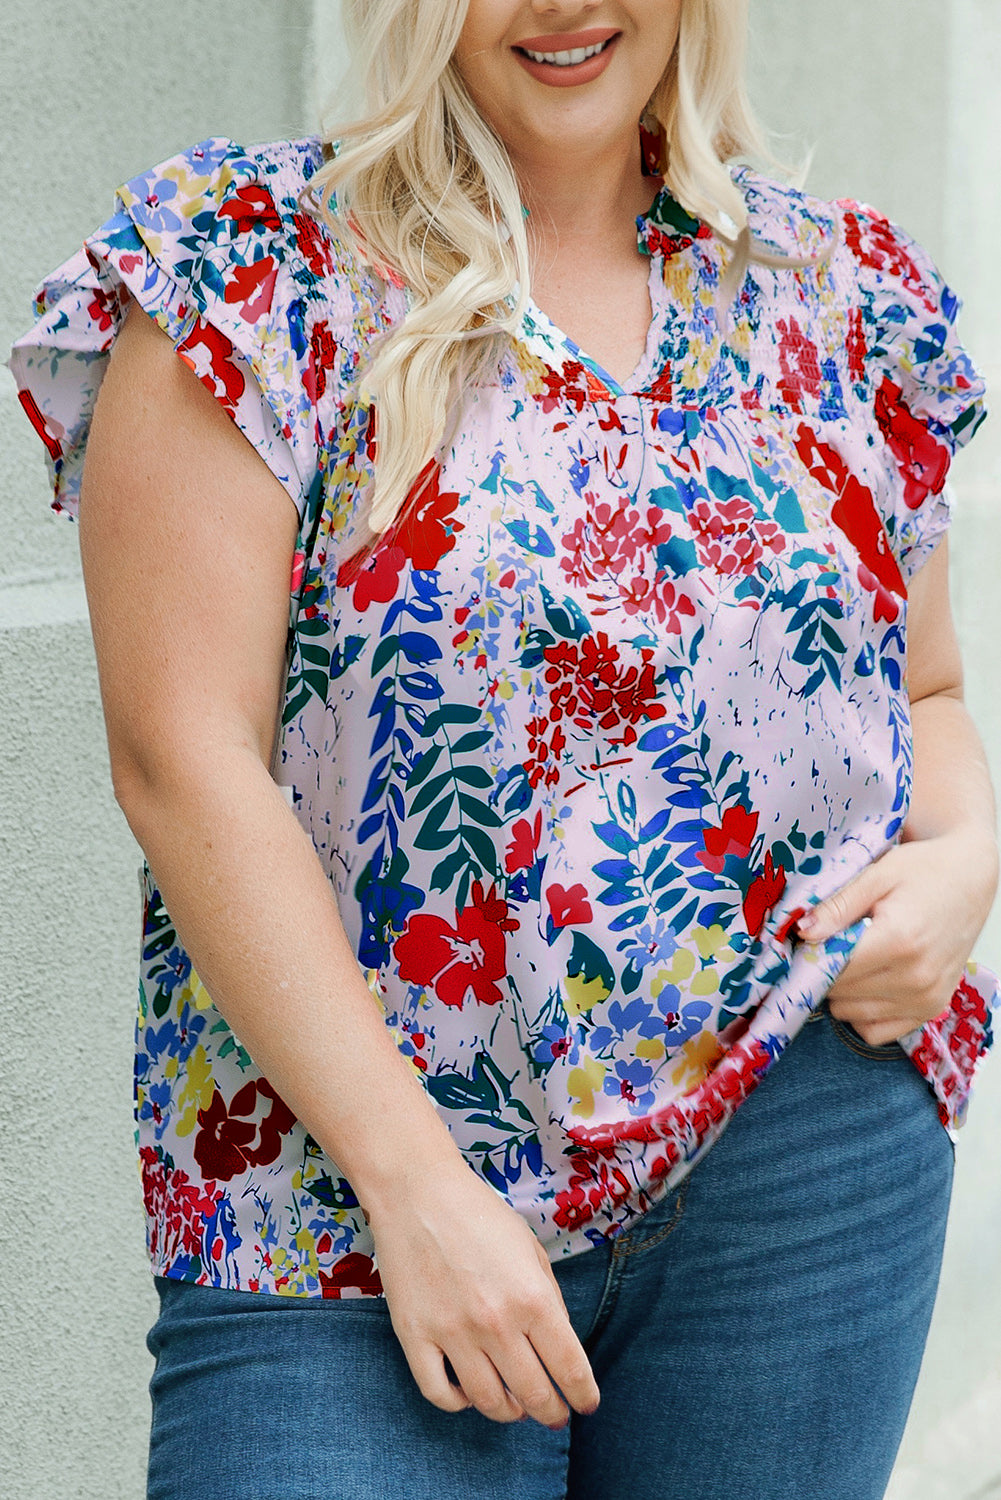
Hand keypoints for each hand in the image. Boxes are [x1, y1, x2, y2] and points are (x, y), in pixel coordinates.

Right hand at [366, 1160, 599, 1427]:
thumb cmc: (479, 1214)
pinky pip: (439, 1393)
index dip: (583, 1395)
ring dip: (509, 1413)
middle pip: (533, 1395)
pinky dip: (458, 1404)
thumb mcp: (531, 1248)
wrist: (418, 1192)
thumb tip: (557, 1349)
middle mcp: (496, 1322)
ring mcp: (452, 1333)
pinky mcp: (414, 1336)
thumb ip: (549, 1299)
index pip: (569, 1368)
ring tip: (515, 1407)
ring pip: (488, 1402)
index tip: (586, 1405)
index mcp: (532, 1297)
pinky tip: (468, 1393)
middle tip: (554, 1415)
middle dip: (551, 1413)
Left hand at [796, 829, 997, 1045]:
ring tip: (854, 959)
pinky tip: (867, 983)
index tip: (807, 941)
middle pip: (839, 993)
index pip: (832, 969)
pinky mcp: (932, 1008)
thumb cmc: (925, 870)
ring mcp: (926, 998)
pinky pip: (878, 1031)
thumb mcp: (878, 875)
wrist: (971, 877)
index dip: (811, 956)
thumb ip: (838, 906)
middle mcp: (916, 977)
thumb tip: (803, 933)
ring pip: (852, 1015)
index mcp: (899, 941)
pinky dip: (863, 1013)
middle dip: (825, 972)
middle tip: (831, 946)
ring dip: (842, 993)